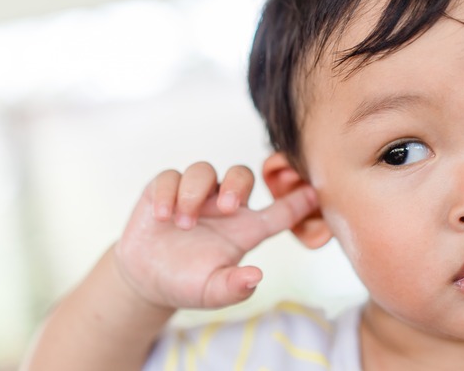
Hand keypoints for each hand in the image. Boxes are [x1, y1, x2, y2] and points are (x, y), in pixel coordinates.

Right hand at [114, 162, 316, 309]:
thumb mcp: (213, 292)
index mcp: (245, 229)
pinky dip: (168, 192)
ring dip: (195, 194)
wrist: (148, 280)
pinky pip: (170, 177)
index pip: (279, 212)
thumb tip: (255, 277)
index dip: (298, 202)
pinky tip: (162, 216)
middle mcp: (223, 206)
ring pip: (204, 171)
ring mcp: (195, 196)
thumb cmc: (188, 283)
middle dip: (237, 184)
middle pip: (242, 175)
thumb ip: (234, 288)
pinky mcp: (164, 190)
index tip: (315, 192)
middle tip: (227, 207)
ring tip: (183, 224)